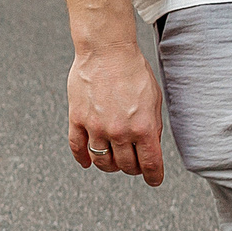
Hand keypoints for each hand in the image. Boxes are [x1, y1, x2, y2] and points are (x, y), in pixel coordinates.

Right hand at [67, 41, 164, 185]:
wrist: (106, 50)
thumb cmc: (133, 70)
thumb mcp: (153, 99)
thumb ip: (152, 126)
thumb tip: (150, 147)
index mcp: (144, 127)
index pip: (150, 165)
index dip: (153, 177)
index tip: (153, 180)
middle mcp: (120, 132)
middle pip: (125, 166)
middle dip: (132, 168)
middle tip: (133, 164)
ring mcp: (96, 127)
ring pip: (102, 162)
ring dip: (109, 165)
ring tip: (112, 160)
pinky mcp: (78, 119)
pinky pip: (77, 148)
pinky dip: (82, 159)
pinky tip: (86, 162)